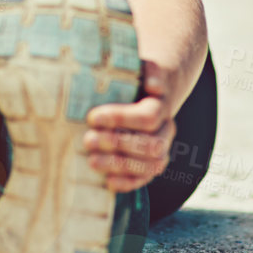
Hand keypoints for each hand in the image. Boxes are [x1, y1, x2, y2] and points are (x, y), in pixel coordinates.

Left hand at [82, 61, 176, 192]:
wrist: (141, 96)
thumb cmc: (129, 82)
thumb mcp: (135, 69)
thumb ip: (144, 70)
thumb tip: (153, 86)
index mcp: (161, 106)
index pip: (148, 116)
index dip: (121, 118)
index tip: (92, 117)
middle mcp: (166, 131)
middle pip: (150, 144)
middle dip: (118, 143)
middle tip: (87, 140)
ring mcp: (161, 151)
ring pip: (150, 165)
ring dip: (119, 165)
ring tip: (91, 161)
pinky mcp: (151, 167)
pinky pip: (145, 180)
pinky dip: (128, 183)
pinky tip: (108, 182)